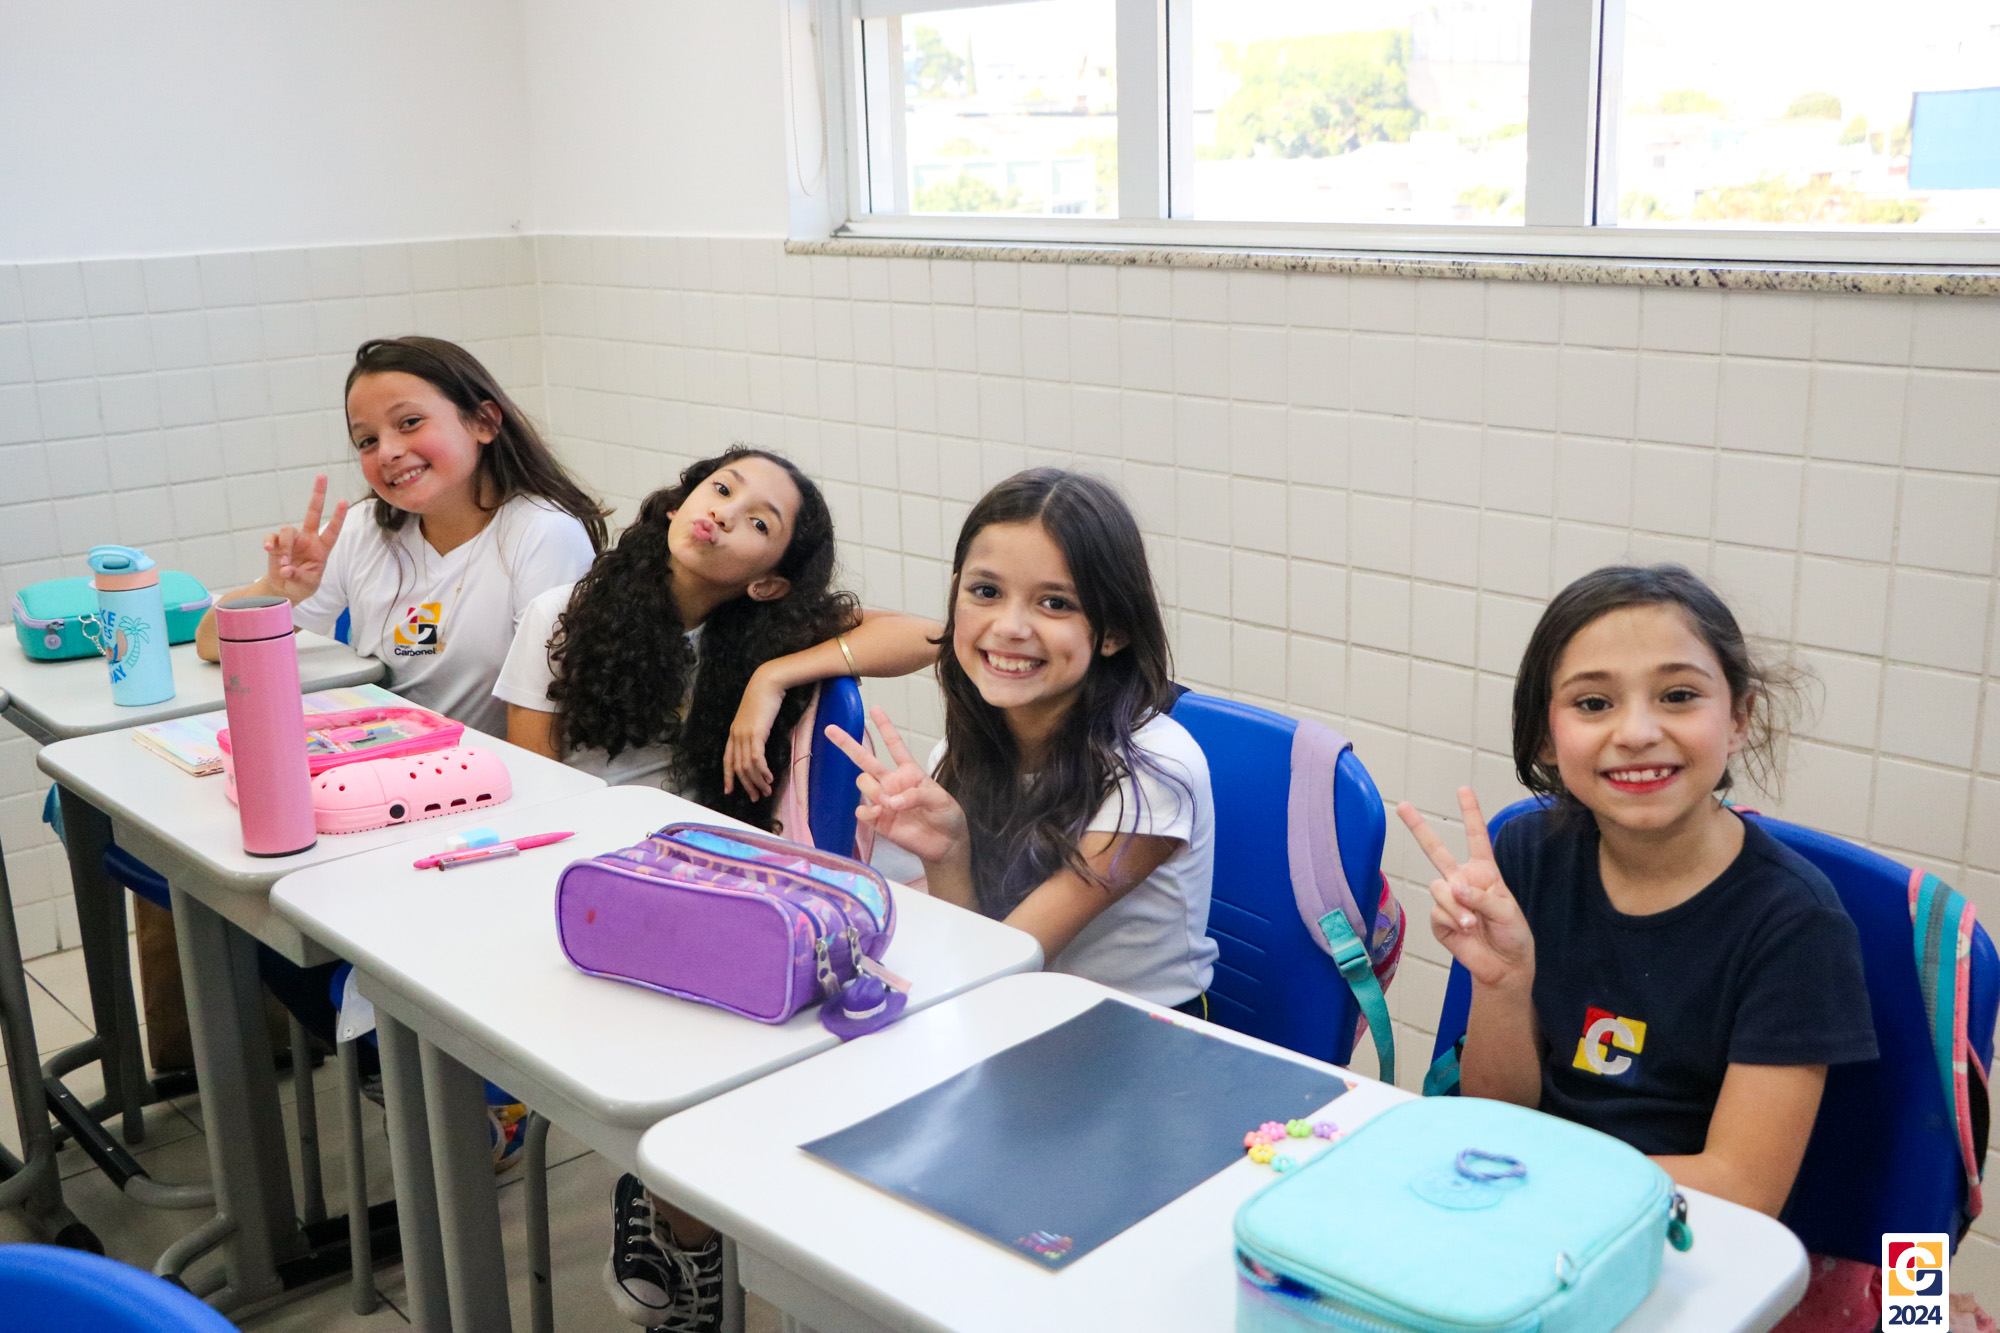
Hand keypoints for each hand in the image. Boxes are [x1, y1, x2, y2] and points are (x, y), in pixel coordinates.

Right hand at [264, 474, 348, 603]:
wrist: (285, 589)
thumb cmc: (302, 584)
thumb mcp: (307, 584)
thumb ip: (299, 576)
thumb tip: (287, 569)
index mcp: (322, 548)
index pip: (333, 530)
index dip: (338, 517)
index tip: (343, 501)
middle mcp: (308, 539)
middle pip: (312, 512)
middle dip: (318, 494)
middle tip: (322, 476)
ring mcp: (292, 540)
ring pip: (288, 531)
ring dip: (286, 548)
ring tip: (285, 565)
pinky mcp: (276, 544)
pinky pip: (272, 538)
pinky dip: (270, 543)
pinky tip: (270, 550)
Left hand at [722, 669, 786, 799]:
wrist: (766, 684)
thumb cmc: (763, 698)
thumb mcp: (754, 717)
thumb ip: (753, 730)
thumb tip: (758, 743)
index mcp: (733, 732)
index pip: (727, 760)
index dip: (728, 777)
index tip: (729, 791)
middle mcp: (736, 736)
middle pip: (737, 767)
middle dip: (746, 785)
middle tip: (755, 797)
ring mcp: (744, 735)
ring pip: (747, 766)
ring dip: (756, 781)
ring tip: (766, 791)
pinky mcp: (756, 734)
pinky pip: (757, 758)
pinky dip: (762, 771)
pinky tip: (769, 778)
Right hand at [824, 707, 967, 865]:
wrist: (946, 844)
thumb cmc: (947, 816)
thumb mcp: (940, 799)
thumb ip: (916, 795)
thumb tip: (890, 802)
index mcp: (909, 772)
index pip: (894, 746)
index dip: (885, 727)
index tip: (874, 709)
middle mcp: (892, 782)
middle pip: (865, 760)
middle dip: (848, 744)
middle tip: (830, 729)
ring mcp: (883, 801)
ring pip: (863, 783)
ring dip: (874, 790)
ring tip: (891, 804)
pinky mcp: (878, 821)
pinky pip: (861, 810)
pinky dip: (867, 810)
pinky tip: (879, 813)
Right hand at [1397, 787, 1534, 990]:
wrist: (1503, 966)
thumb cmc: (1511, 934)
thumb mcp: (1507, 911)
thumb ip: (1482, 896)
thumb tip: (1453, 888)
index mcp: (1484, 872)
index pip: (1476, 838)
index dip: (1471, 813)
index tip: (1463, 789)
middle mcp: (1462, 880)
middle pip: (1436, 850)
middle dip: (1418, 827)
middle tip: (1401, 806)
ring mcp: (1448, 899)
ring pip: (1439, 888)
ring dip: (1457, 906)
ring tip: (1473, 924)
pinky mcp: (1438, 919)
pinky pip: (1437, 911)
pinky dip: (1453, 919)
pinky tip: (1464, 930)